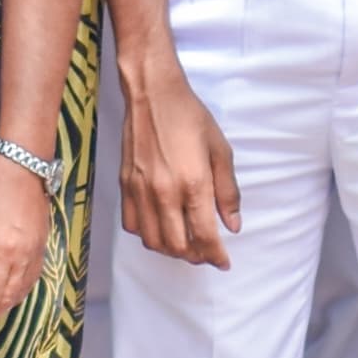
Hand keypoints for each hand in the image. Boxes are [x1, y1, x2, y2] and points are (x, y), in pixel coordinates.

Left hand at [0, 155, 53, 336]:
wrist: (25, 163)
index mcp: (5, 250)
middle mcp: (25, 256)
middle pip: (7, 298)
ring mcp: (37, 252)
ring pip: (22, 292)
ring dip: (4, 309)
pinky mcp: (43, 246)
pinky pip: (32, 279)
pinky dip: (19, 294)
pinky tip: (8, 298)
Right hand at [116, 57, 239, 268]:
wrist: (153, 94)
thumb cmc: (189, 117)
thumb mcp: (220, 151)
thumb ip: (227, 192)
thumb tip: (232, 224)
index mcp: (193, 183)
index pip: (205, 235)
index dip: (217, 256)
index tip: (224, 262)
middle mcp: (165, 192)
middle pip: (178, 246)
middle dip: (196, 257)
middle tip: (207, 253)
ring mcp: (141, 191)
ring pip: (153, 241)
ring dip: (171, 250)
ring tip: (185, 243)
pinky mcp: (125, 185)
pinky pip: (133, 225)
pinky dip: (148, 235)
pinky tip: (160, 227)